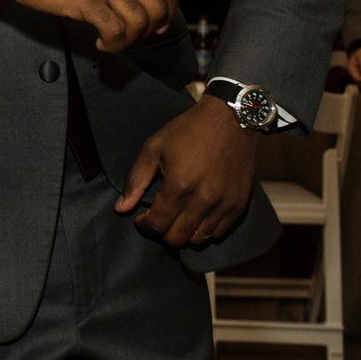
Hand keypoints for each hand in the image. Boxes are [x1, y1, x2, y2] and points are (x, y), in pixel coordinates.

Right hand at [0, 0, 175, 51]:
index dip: (168, 8)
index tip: (158, 24)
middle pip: (157, 5)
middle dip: (151, 29)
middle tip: (132, 37)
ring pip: (139, 22)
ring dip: (129, 40)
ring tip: (111, 42)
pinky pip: (115, 31)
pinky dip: (112, 45)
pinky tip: (99, 44)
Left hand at [115, 96, 259, 248]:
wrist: (231, 119)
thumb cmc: (189, 131)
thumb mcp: (154, 148)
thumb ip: (136, 180)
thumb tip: (121, 208)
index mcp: (179, 187)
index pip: (157, 225)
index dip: (144, 225)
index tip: (142, 218)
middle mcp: (203, 201)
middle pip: (177, 239)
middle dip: (162, 233)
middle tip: (160, 219)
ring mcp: (224, 205)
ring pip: (199, 240)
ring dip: (184, 233)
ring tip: (178, 218)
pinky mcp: (239, 205)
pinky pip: (219, 233)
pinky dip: (205, 230)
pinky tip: (198, 216)